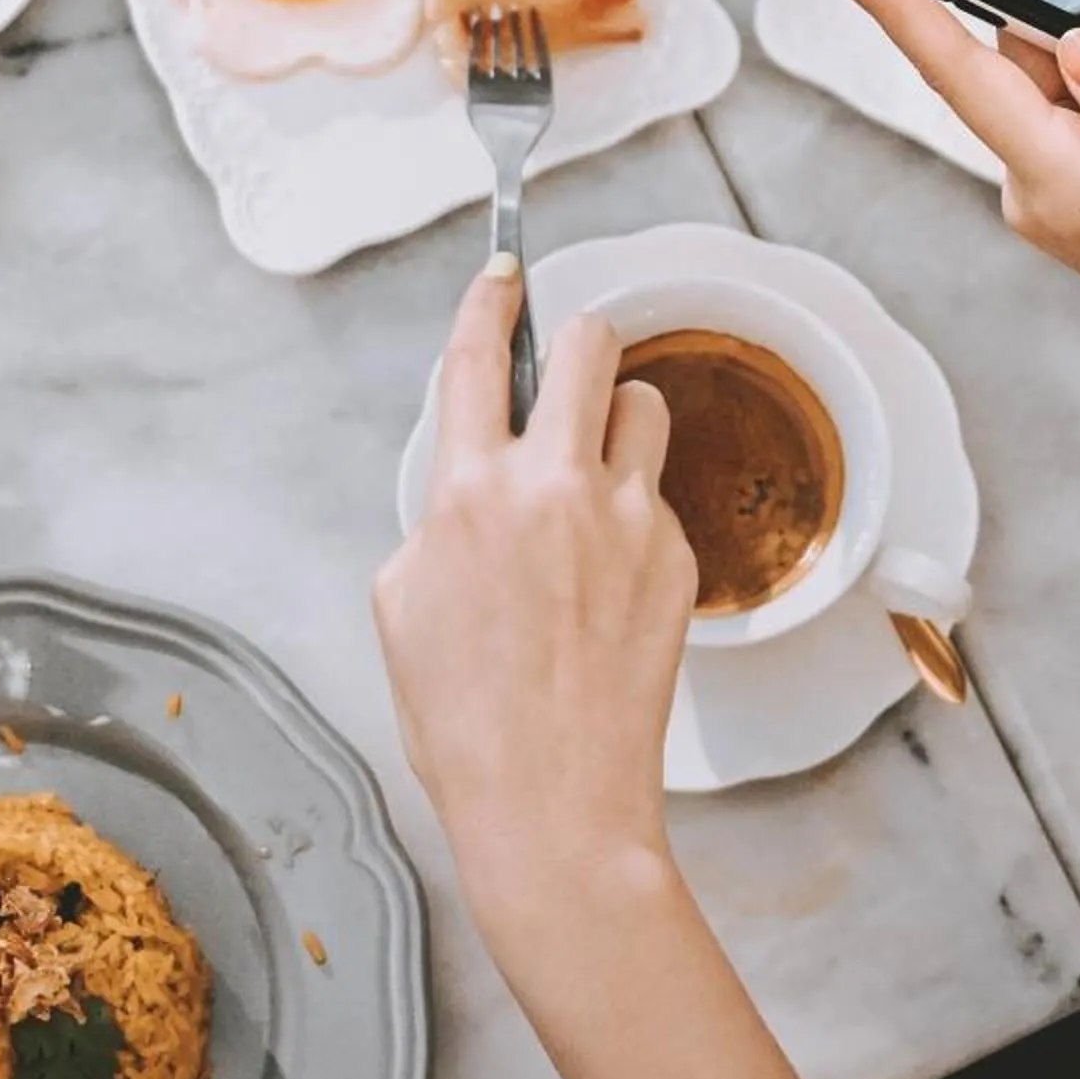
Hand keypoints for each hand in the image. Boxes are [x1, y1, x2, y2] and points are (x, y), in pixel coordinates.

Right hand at [372, 259, 696, 914]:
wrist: (555, 805)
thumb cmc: (467, 722)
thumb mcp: (403, 607)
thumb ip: (438, 519)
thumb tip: (470, 484)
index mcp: (471, 493)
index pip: (478, 359)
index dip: (489, 300)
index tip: (502, 273)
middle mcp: (556, 487)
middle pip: (589, 344)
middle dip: (577, 342)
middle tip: (569, 367)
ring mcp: (628, 517)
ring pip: (643, 406)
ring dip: (618, 421)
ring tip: (594, 479)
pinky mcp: (676, 556)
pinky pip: (659, 495)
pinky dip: (635, 513)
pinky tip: (608, 583)